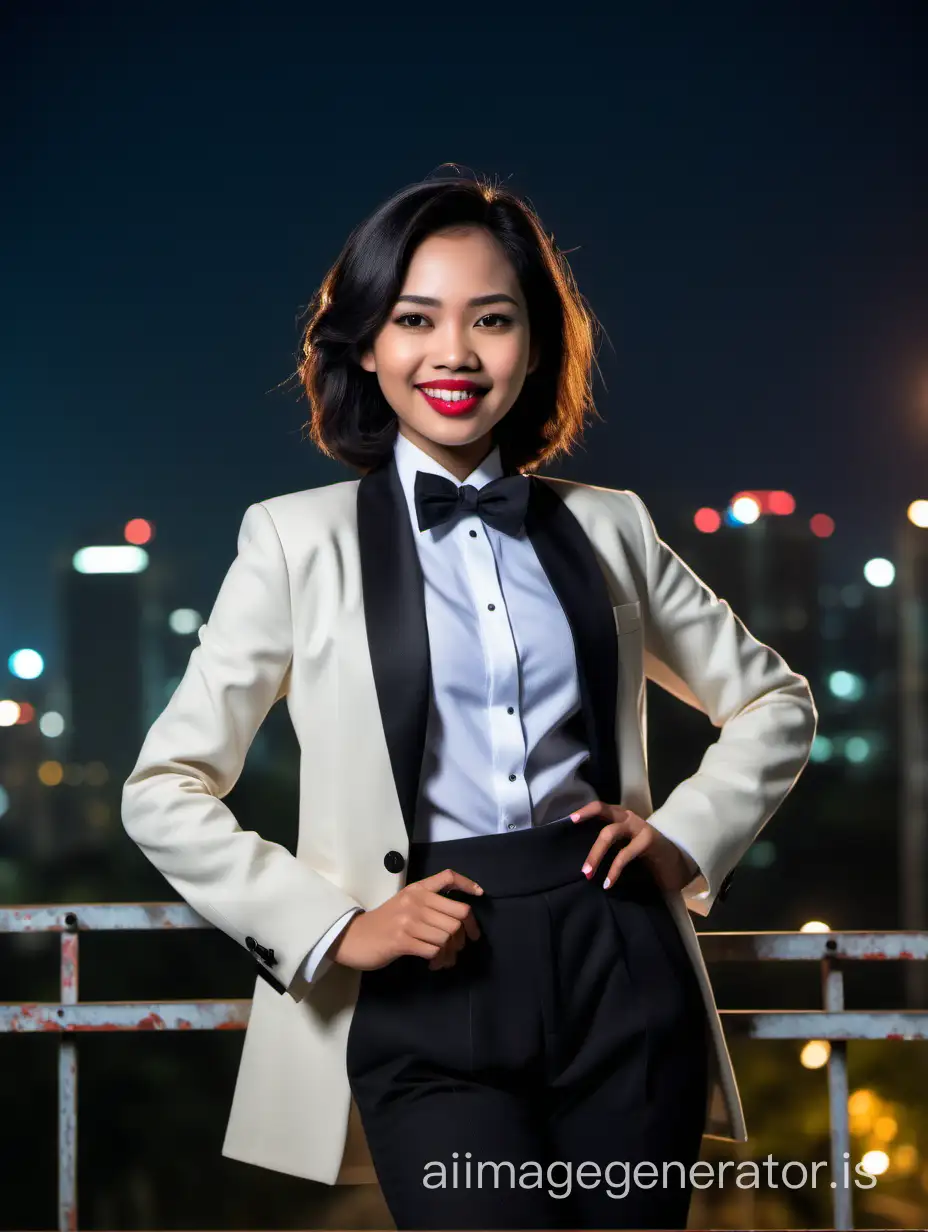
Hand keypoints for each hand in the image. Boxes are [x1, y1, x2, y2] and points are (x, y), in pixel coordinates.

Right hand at [331, 868, 482, 972]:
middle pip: (458, 915)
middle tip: (459, 946)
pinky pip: (434, 950)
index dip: (468, 883)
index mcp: (417, 889)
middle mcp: (415, 901)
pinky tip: (434, 963)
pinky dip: (439, 960)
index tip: (480, 894)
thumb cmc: (384, 923)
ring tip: (444, 959)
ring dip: (451, 953)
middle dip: (465, 934)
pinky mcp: (402, 940)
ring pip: (448, 936)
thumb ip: (429, 905)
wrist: (354, 938)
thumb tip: (460, 921)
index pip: (448, 876)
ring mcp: (409, 920)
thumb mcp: (406, 904)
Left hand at [570, 800, 697, 893]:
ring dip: (595, 855)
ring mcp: (638, 827)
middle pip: (602, 817)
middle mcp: (628, 817)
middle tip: (581, 868)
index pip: (600, 807)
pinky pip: (624, 854)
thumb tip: (583, 858)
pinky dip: (614, 870)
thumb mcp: (625, 845)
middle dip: (588, 841)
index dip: (584, 811)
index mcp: (621, 816)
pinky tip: (608, 883)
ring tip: (588, 874)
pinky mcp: (648, 840)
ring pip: (609, 833)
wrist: (677, 861)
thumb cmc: (646, 854)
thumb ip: (609, 845)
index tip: (569, 820)